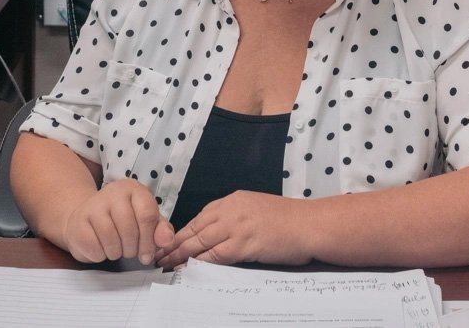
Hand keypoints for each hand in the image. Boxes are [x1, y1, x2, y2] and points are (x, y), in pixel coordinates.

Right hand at [62, 179, 172, 264]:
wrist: (85, 220)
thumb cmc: (121, 222)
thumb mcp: (145, 222)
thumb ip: (160, 230)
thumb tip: (167, 240)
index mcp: (134, 190)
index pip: (148, 215)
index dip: (149, 240)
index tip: (147, 255)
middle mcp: (113, 192)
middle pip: (129, 229)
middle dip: (132, 249)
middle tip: (129, 252)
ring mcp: (94, 205)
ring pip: (111, 239)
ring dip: (116, 252)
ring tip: (115, 249)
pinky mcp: (78, 221)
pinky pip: (94, 246)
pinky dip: (100, 255)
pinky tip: (100, 249)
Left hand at [157, 191, 312, 268]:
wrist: (310, 224)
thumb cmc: (288, 220)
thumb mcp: (256, 209)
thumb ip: (235, 217)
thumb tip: (216, 234)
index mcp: (233, 200)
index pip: (199, 217)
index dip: (182, 232)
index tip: (169, 243)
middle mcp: (231, 210)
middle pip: (195, 229)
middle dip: (174, 244)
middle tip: (158, 257)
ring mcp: (237, 226)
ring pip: (201, 242)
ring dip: (181, 255)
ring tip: (167, 265)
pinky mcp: (245, 243)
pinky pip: (216, 255)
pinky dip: (200, 263)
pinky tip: (189, 269)